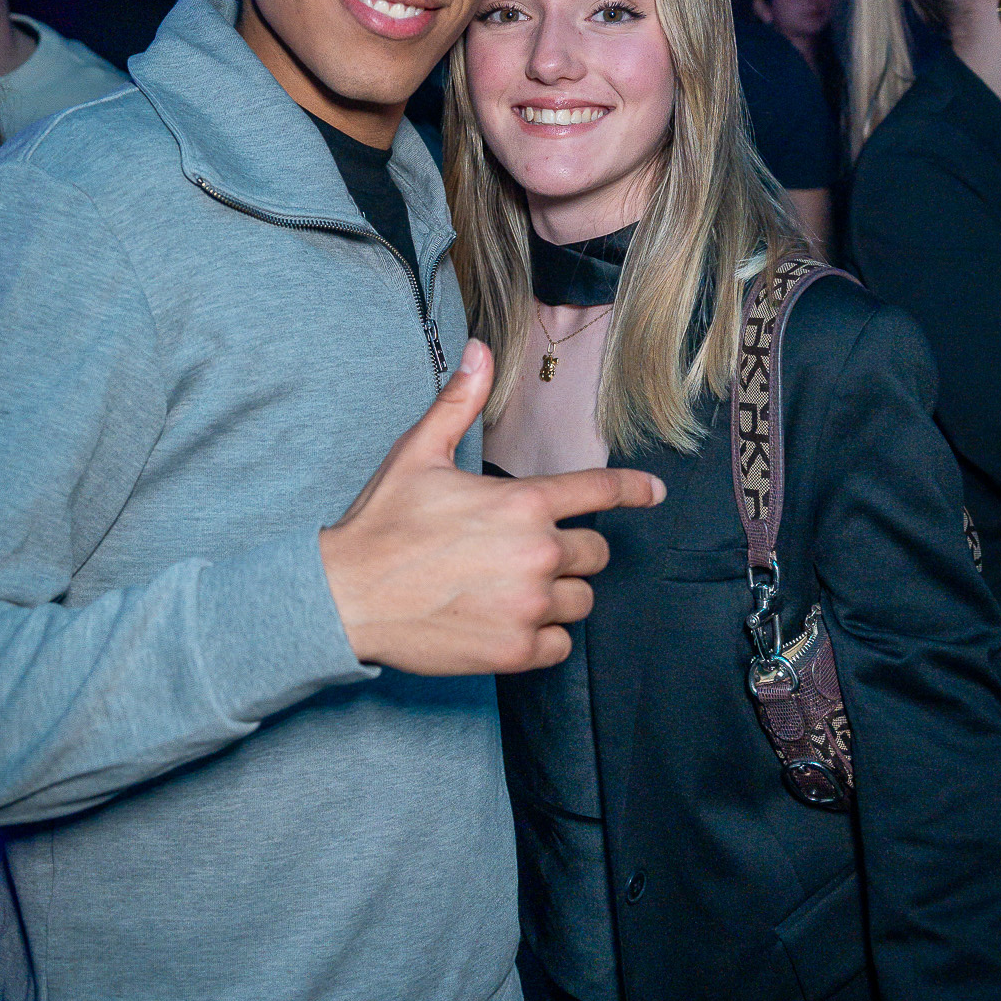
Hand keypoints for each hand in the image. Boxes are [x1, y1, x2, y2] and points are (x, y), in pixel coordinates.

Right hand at [320, 340, 664, 674]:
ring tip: (514, 589)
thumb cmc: (383, 525)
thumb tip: (479, 350)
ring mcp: (529, 605)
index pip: (598, 490)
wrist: (347, 596)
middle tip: (528, 553)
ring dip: (559, 594)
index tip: (653, 493)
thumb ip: (459, 402)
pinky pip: (560, 645)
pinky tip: (509, 622)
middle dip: (572, 550)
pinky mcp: (516, 650)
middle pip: (596, 553)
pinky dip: (543, 636)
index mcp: (521, 503)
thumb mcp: (418, 453)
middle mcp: (537, 553)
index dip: (633, 489)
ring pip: (582, 600)